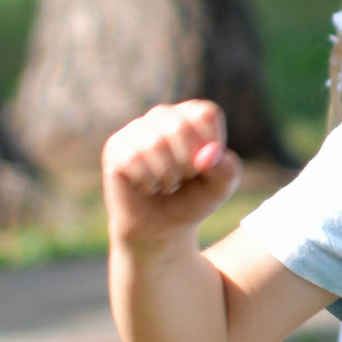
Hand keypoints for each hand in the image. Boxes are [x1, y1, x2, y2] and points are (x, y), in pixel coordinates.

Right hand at [101, 100, 239, 243]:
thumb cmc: (192, 200)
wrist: (161, 227)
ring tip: (167, 185)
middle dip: (188, 164)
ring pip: (155, 143)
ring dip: (168, 176)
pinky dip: (148, 182)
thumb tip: (209, 154)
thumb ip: (225, 170)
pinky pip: (133, 158)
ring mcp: (136, 130)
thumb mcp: (219, 189)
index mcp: (191, 115)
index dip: (210, 146)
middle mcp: (162, 115)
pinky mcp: (115, 148)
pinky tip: (148, 187)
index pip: (205, 115)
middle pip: (180, 127)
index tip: (204, 167)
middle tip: (184, 179)